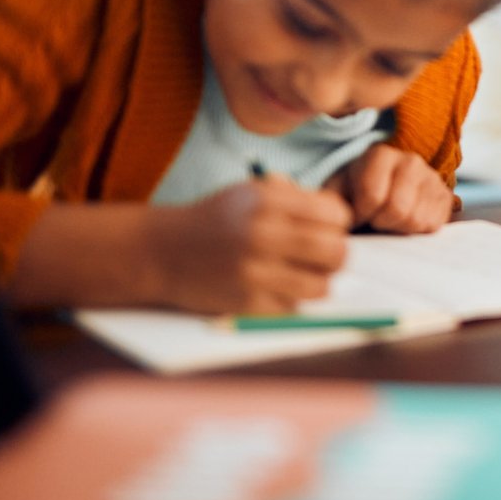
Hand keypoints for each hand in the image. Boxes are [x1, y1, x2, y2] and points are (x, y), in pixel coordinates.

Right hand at [146, 179, 349, 314]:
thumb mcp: (251, 192)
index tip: (326, 228)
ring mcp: (254, 271)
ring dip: (320, 282)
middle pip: (335, 251)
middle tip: (326, 257)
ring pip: (321, 286)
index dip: (337, 224)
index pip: (334, 215)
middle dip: (337, 255)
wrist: (161, 250)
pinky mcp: (246, 302)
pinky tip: (279, 288)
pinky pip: (293, 307)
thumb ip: (293, 199)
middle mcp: (263, 234)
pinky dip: (294, 300)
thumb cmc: (216, 219)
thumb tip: (338, 219)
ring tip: (306, 275)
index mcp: (268, 201)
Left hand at [324, 144, 453, 233]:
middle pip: (398, 208)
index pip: (372, 195)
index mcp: (380, 155)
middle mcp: (410, 160)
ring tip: (390, 220)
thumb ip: (330, 202)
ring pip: (416, 219)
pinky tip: (406, 222)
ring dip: (399, 228)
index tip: (356, 215)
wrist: (382, 193)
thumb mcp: (337, 193)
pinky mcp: (445, 196)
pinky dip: (416, 231)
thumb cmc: (355, 194)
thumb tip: (339, 221)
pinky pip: (432, 225)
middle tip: (375, 220)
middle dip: (381, 222)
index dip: (360, 215)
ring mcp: (431, 178)